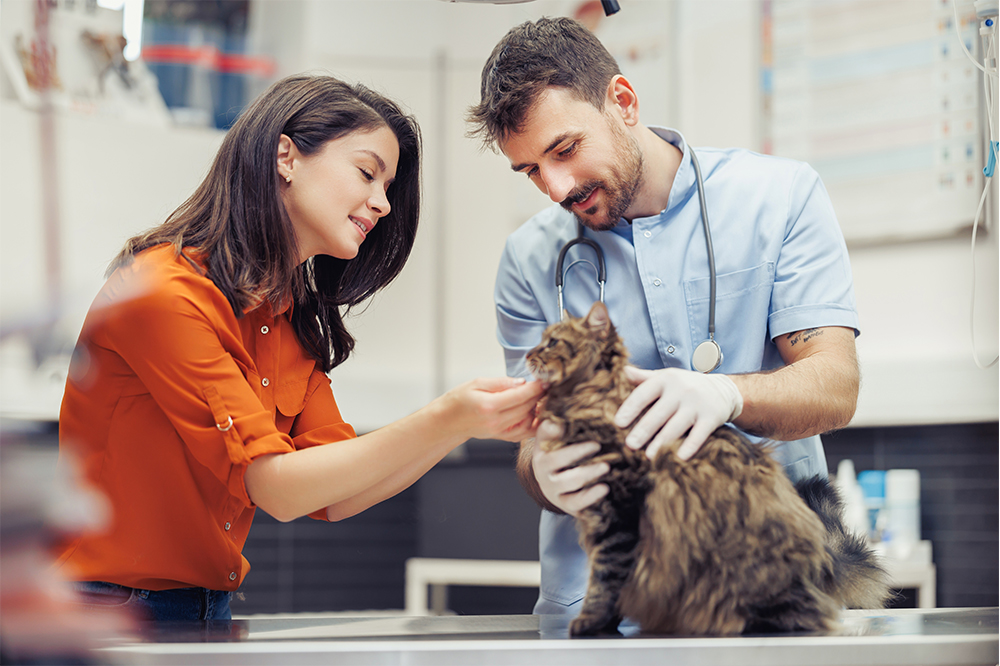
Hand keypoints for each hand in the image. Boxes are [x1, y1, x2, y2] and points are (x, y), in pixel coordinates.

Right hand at [440, 376, 543, 441]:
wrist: (447, 421)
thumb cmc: (459, 399)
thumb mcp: (476, 383)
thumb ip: (501, 382)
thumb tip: (522, 382)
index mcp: (488, 405)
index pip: (519, 396)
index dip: (535, 388)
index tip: (544, 380)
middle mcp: (495, 421)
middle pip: (526, 408)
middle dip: (538, 396)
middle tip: (545, 386)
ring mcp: (499, 432)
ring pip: (528, 421)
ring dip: (537, 410)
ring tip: (540, 398)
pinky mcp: (501, 437)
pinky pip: (523, 433)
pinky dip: (533, 424)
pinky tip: (535, 413)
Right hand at [531, 420, 608, 516]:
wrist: (555, 484)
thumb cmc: (563, 454)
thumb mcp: (560, 439)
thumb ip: (563, 426)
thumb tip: (564, 418)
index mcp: (542, 448)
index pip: (543, 435)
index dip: (551, 430)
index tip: (563, 425)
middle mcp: (543, 469)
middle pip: (557, 460)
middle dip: (578, 452)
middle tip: (597, 445)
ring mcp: (552, 488)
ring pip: (569, 481)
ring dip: (588, 473)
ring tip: (606, 467)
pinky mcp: (564, 504)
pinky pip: (576, 502)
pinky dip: (591, 496)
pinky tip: (604, 488)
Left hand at [614, 366, 742, 460]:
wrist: (724, 389)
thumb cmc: (685, 385)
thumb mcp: (666, 377)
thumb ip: (644, 377)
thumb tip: (623, 371)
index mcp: (665, 379)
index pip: (644, 394)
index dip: (630, 408)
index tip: (618, 423)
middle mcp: (681, 390)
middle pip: (659, 413)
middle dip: (643, 430)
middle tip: (629, 445)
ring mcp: (697, 404)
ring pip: (676, 425)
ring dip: (662, 442)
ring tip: (649, 456)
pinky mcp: (712, 417)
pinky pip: (699, 434)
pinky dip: (690, 446)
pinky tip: (678, 458)